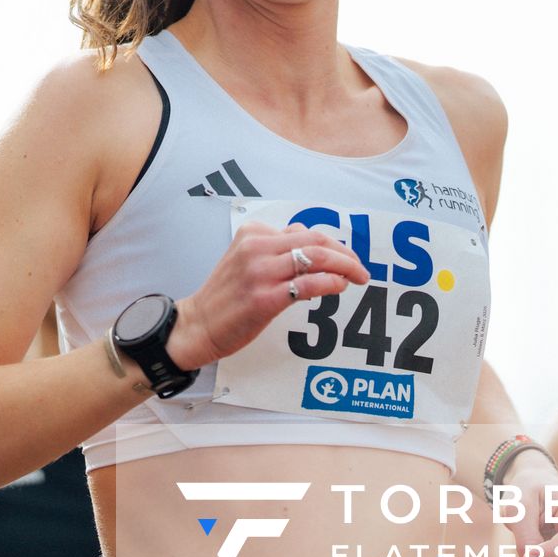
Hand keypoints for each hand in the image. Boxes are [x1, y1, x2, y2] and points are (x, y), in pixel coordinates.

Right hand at [165, 223, 368, 368]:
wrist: (197, 325)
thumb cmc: (225, 297)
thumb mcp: (245, 260)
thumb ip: (277, 251)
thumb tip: (317, 252)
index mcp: (252, 233)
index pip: (304, 231)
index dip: (332, 244)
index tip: (346, 258)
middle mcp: (256, 247)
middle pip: (315, 240)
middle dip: (345, 253)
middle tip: (360, 268)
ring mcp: (259, 272)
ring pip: (316, 257)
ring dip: (344, 266)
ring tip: (357, 278)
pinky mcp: (264, 298)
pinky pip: (309, 284)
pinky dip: (331, 282)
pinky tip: (339, 287)